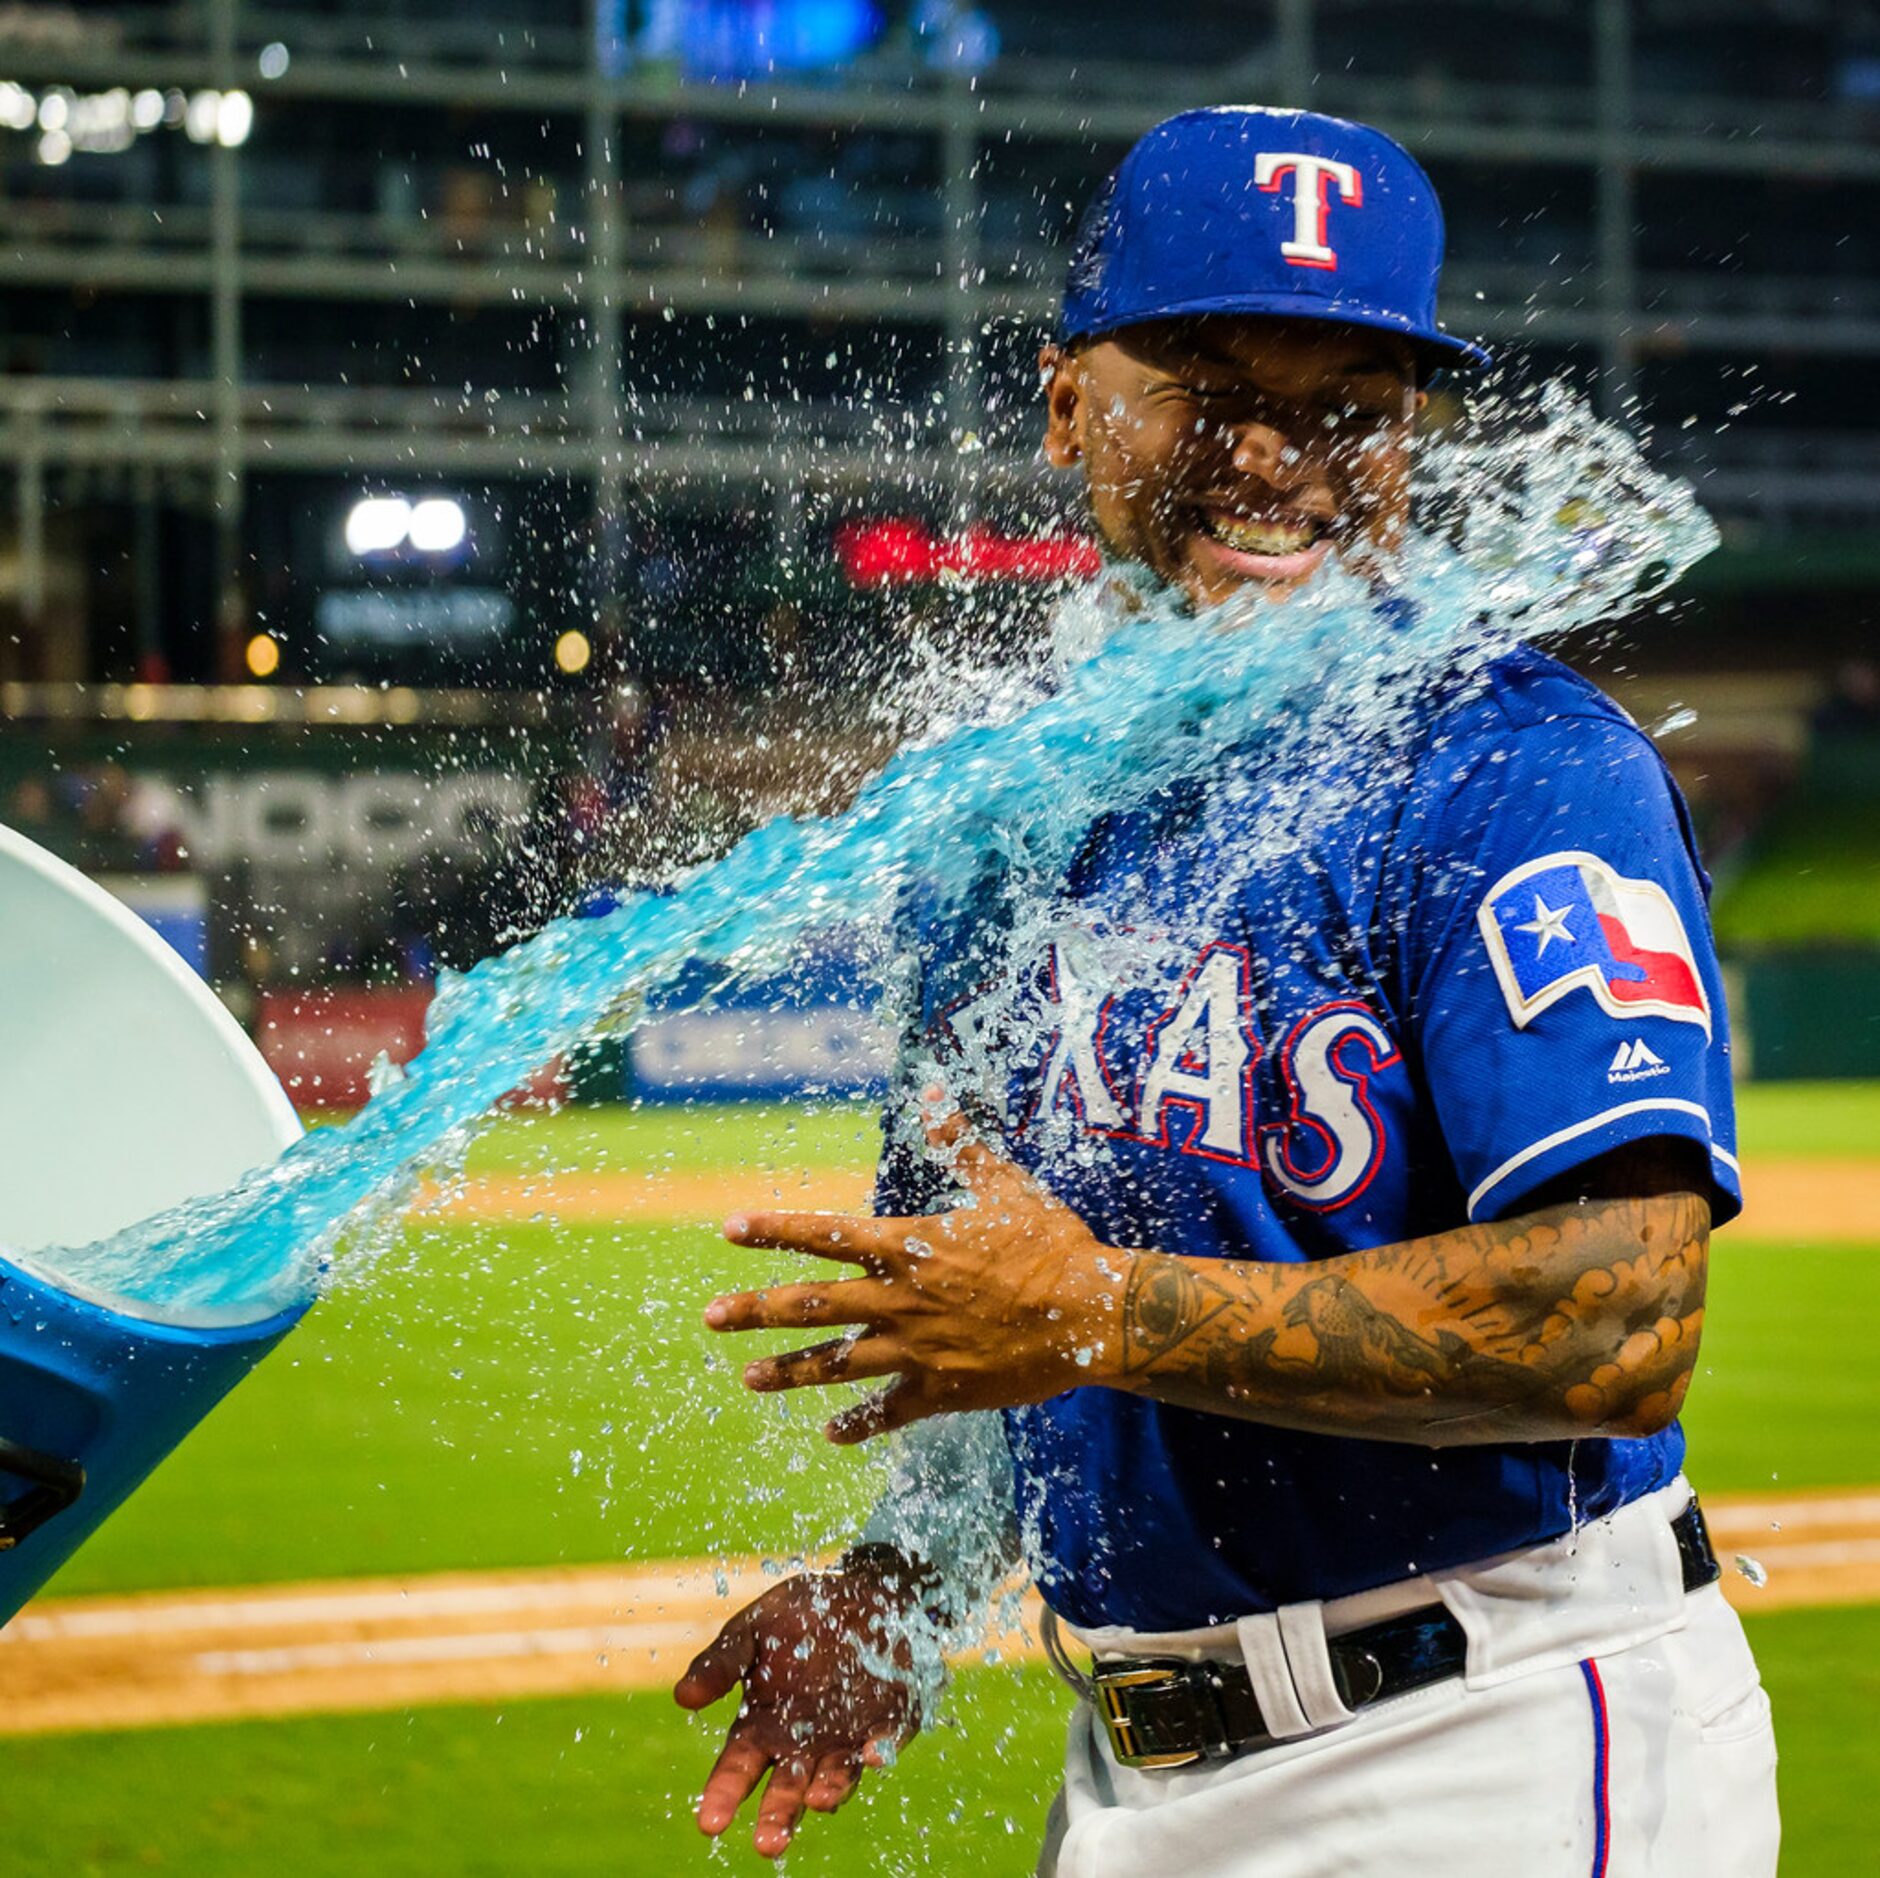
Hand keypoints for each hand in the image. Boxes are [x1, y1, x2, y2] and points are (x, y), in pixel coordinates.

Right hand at [674, 1550, 928, 1857]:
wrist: (862, 1591)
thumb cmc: (800, 1615)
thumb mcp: (753, 1629)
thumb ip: (721, 1662)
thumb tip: (681, 1696)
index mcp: (763, 1726)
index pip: (737, 1769)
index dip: (723, 1795)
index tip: (710, 1823)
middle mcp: (803, 1744)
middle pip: (786, 1790)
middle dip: (777, 1818)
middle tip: (768, 1845)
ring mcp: (846, 1739)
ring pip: (835, 1779)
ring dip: (828, 1793)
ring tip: (817, 1802)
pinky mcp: (887, 1724)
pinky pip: (883, 1744)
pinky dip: (879, 1752)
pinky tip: (873, 1754)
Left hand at [706, 1113, 1129, 1441]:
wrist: (1092, 1315)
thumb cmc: (1050, 1244)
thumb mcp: (1003, 1185)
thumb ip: (961, 1144)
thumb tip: (934, 1095)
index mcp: (907, 1248)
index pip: (824, 1235)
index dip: (775, 1229)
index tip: (729, 1228)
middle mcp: (898, 1300)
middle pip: (810, 1305)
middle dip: (755, 1309)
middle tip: (710, 1317)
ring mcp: (915, 1351)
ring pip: (835, 1364)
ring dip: (787, 1371)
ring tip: (746, 1378)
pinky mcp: (939, 1391)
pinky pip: (885, 1413)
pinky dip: (856, 1425)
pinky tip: (830, 1434)